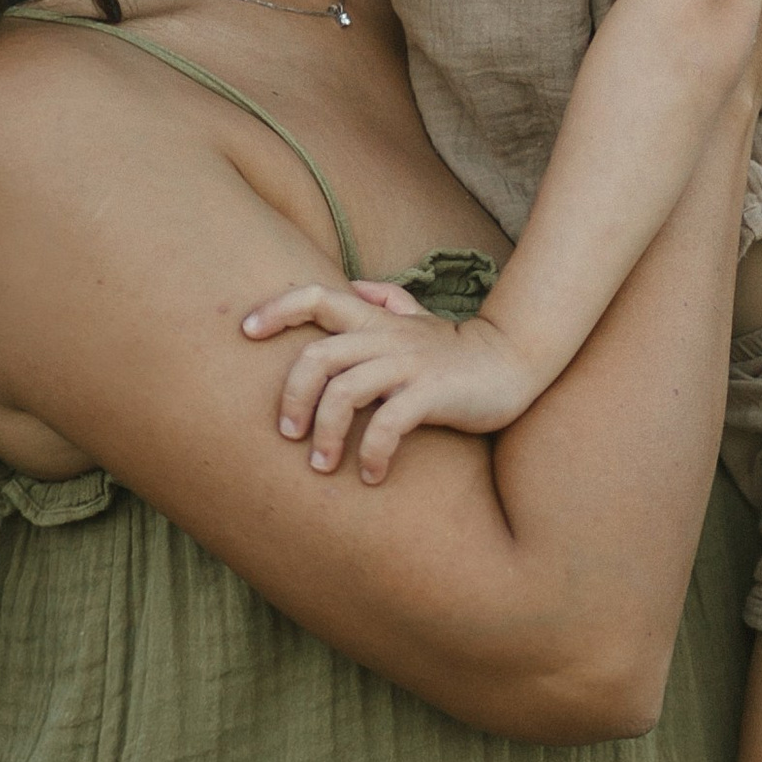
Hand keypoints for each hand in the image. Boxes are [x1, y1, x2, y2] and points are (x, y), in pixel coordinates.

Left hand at [241, 279, 547, 481]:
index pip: (315, 296)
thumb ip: (390, 301)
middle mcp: (385, 337)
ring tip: (322, 466)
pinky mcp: (431, 393)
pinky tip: (371, 476)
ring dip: (324, 434)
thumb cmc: (460, 350)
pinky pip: (388, 423)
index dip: (276, 309)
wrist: (515, 362)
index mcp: (375, 319)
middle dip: (291, 398)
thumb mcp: (422, 321)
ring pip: (344, 392)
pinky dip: (371, 453)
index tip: (246, 332)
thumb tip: (359, 286)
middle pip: (316, 355)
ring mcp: (408, 364)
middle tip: (288, 435)